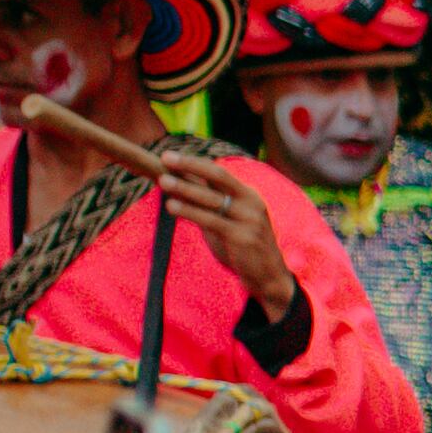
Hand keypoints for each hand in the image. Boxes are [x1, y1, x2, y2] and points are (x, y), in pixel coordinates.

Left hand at [153, 157, 298, 311]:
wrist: (268, 277)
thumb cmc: (242, 248)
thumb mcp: (226, 222)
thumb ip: (208, 206)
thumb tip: (178, 188)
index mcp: (248, 195)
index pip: (218, 172)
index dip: (194, 162)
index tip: (170, 155)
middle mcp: (251, 202)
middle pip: (218, 176)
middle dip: (190, 165)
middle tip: (165, 157)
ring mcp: (248, 219)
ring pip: (212, 198)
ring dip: (185, 188)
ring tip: (162, 181)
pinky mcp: (242, 237)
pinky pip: (211, 220)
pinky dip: (190, 212)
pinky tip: (172, 207)